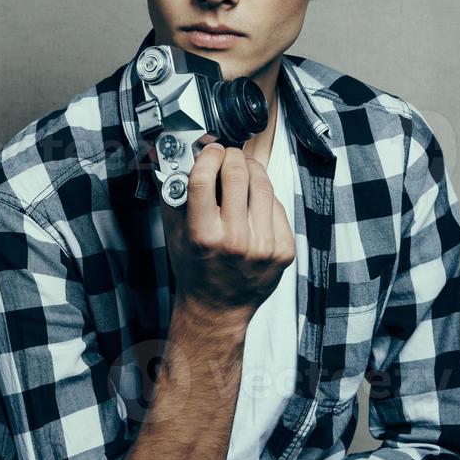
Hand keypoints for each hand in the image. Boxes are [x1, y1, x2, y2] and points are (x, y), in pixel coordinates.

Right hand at [156, 141, 295, 318]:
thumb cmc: (195, 270)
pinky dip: (265, 197)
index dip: (207, 156)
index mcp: (203, 235)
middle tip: (228, 155)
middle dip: (232, 156)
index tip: (209, 151)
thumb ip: (175, 194)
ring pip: (263, 186)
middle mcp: (235, 241)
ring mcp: (263, 246)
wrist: (217, 308)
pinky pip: (278, 207)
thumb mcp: (175, 234)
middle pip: (238, 175)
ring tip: (243, 169)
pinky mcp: (283, 250)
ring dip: (252, 169)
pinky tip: (254, 201)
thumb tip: (178, 158)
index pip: (204, 178)